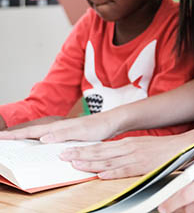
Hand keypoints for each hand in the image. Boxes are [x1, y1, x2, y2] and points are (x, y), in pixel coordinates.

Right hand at [0, 111, 115, 142]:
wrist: (111, 122)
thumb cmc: (98, 126)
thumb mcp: (80, 132)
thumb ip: (62, 134)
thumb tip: (42, 138)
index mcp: (58, 127)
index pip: (32, 132)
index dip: (16, 135)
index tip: (1, 137)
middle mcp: (58, 127)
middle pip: (32, 132)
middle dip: (16, 135)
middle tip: (1, 139)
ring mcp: (62, 130)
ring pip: (39, 133)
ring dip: (25, 137)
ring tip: (13, 140)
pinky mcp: (67, 133)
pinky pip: (47, 136)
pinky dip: (37, 139)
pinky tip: (38, 143)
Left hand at [60, 132, 193, 178]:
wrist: (182, 146)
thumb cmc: (161, 149)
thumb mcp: (141, 146)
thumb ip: (125, 152)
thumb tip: (108, 160)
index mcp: (128, 143)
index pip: (101, 147)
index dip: (83, 149)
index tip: (68, 151)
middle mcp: (129, 148)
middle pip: (100, 152)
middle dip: (80, 154)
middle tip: (63, 155)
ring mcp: (135, 157)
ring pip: (108, 161)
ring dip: (90, 163)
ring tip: (74, 165)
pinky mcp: (143, 166)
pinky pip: (125, 170)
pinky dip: (112, 173)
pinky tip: (101, 175)